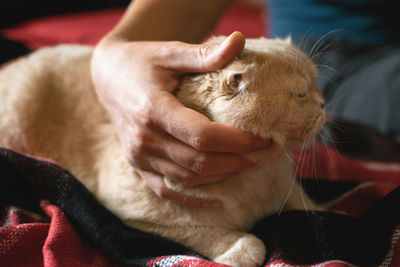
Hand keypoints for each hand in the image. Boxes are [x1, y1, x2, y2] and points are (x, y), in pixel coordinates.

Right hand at [91, 32, 270, 206]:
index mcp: (153, 109)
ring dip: (221, 175)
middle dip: (236, 160)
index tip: (262, 138)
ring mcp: (138, 155)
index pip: (202, 136)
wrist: (108, 76)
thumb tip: (240, 39)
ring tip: (246, 164)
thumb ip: (204, 53)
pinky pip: (166, 189)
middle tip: (261, 152)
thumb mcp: (171, 52)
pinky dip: (192, 197)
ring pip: (187, 177)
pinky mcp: (137, 164)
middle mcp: (143, 137)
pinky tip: (216, 198)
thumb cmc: (142, 61)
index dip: (237, 141)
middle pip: (198, 161)